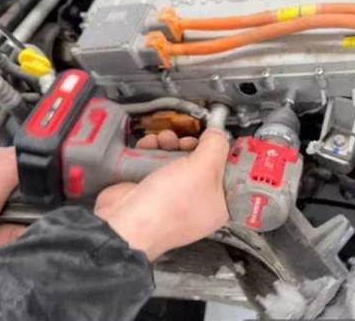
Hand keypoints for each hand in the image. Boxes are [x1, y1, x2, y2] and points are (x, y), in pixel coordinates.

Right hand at [94, 129, 228, 260]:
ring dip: (169, 144)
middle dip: (190, 145)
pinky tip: (149, 145)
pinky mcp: (150, 190)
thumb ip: (216, 146)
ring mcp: (172, 197)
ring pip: (176, 160)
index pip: (227, 173)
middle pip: (200, 162)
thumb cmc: (171, 204)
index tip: (216, 138)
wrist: (127, 222)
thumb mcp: (204, 168)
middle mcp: (196, 202)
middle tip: (185, 141)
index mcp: (217, 204)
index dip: (222, 153)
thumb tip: (218, 133)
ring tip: (163, 140)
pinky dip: (152, 151)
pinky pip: (156, 164)